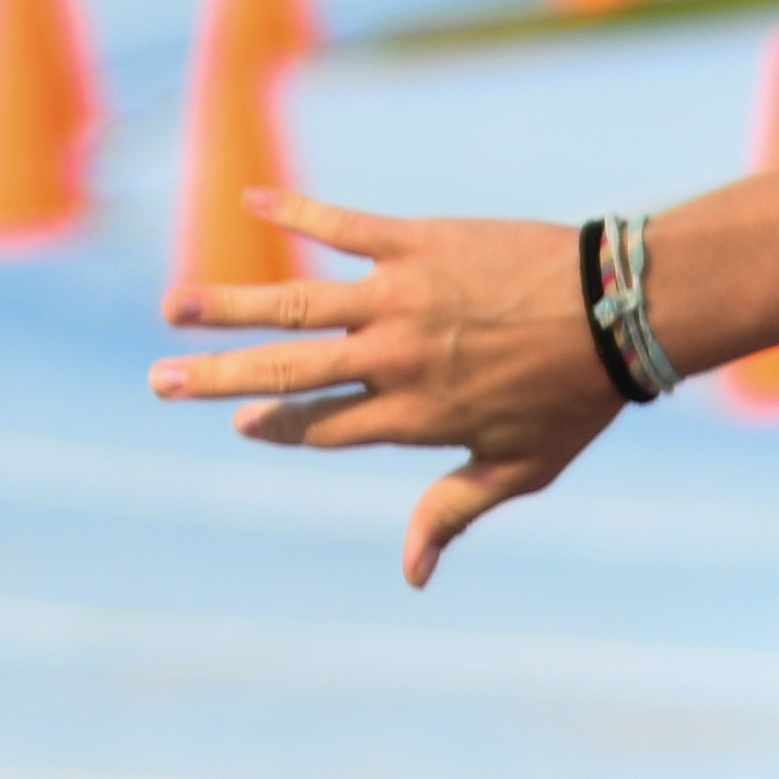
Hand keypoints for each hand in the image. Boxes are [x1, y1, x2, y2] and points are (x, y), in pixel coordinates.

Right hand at [151, 192, 614, 586]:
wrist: (618, 311)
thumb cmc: (573, 400)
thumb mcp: (519, 471)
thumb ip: (452, 512)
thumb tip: (411, 577)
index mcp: (412, 417)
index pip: (321, 428)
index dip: (275, 426)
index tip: (235, 420)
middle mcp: (393, 360)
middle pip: (287, 374)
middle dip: (218, 377)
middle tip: (160, 379)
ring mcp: (399, 298)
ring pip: (295, 305)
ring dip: (228, 306)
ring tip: (172, 306)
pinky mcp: (416, 242)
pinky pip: (343, 224)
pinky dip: (295, 212)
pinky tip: (249, 202)